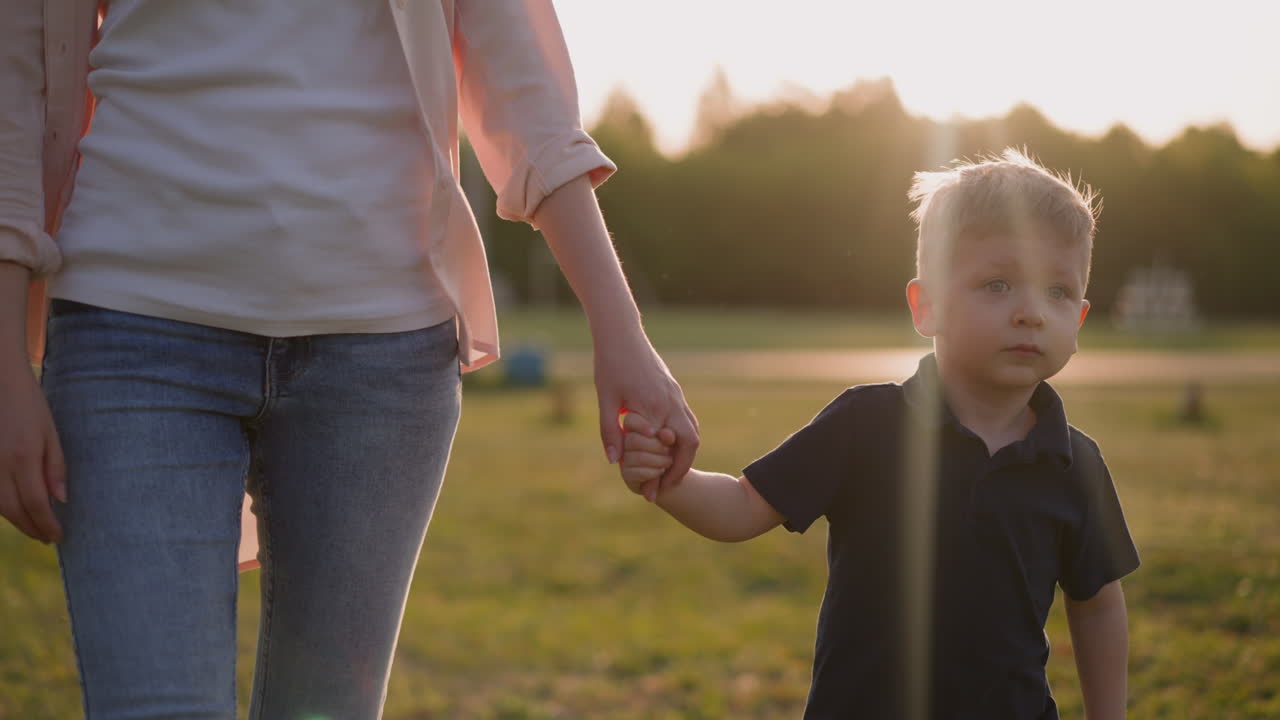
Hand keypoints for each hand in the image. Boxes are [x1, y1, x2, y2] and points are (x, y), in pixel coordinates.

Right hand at [0, 362, 65, 542]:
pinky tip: (14, 509)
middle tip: (46, 537)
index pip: (35, 503)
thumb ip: (55, 467)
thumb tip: (59, 501)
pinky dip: (1, 506)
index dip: (46, 524)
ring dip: (16, 520)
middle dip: (31, 528)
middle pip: (13, 510)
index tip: (57, 536)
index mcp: (22, 457)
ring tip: (33, 528)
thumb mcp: (50, 432)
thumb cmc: (28, 404)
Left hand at [593, 335, 698, 501]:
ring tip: (669, 472)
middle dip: (681, 469)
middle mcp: (670, 402)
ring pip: (692, 432)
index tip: (649, 493)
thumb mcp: (605, 400)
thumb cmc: (609, 365)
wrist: (622, 333)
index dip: (659, 475)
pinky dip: (683, 438)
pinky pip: (687, 420)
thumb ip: (610, 432)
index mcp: (652, 407)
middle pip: (689, 444)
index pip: (662, 451)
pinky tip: (668, 447)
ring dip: (684, 454)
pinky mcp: (675, 390)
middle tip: (666, 486)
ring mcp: (676, 395)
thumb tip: (614, 462)